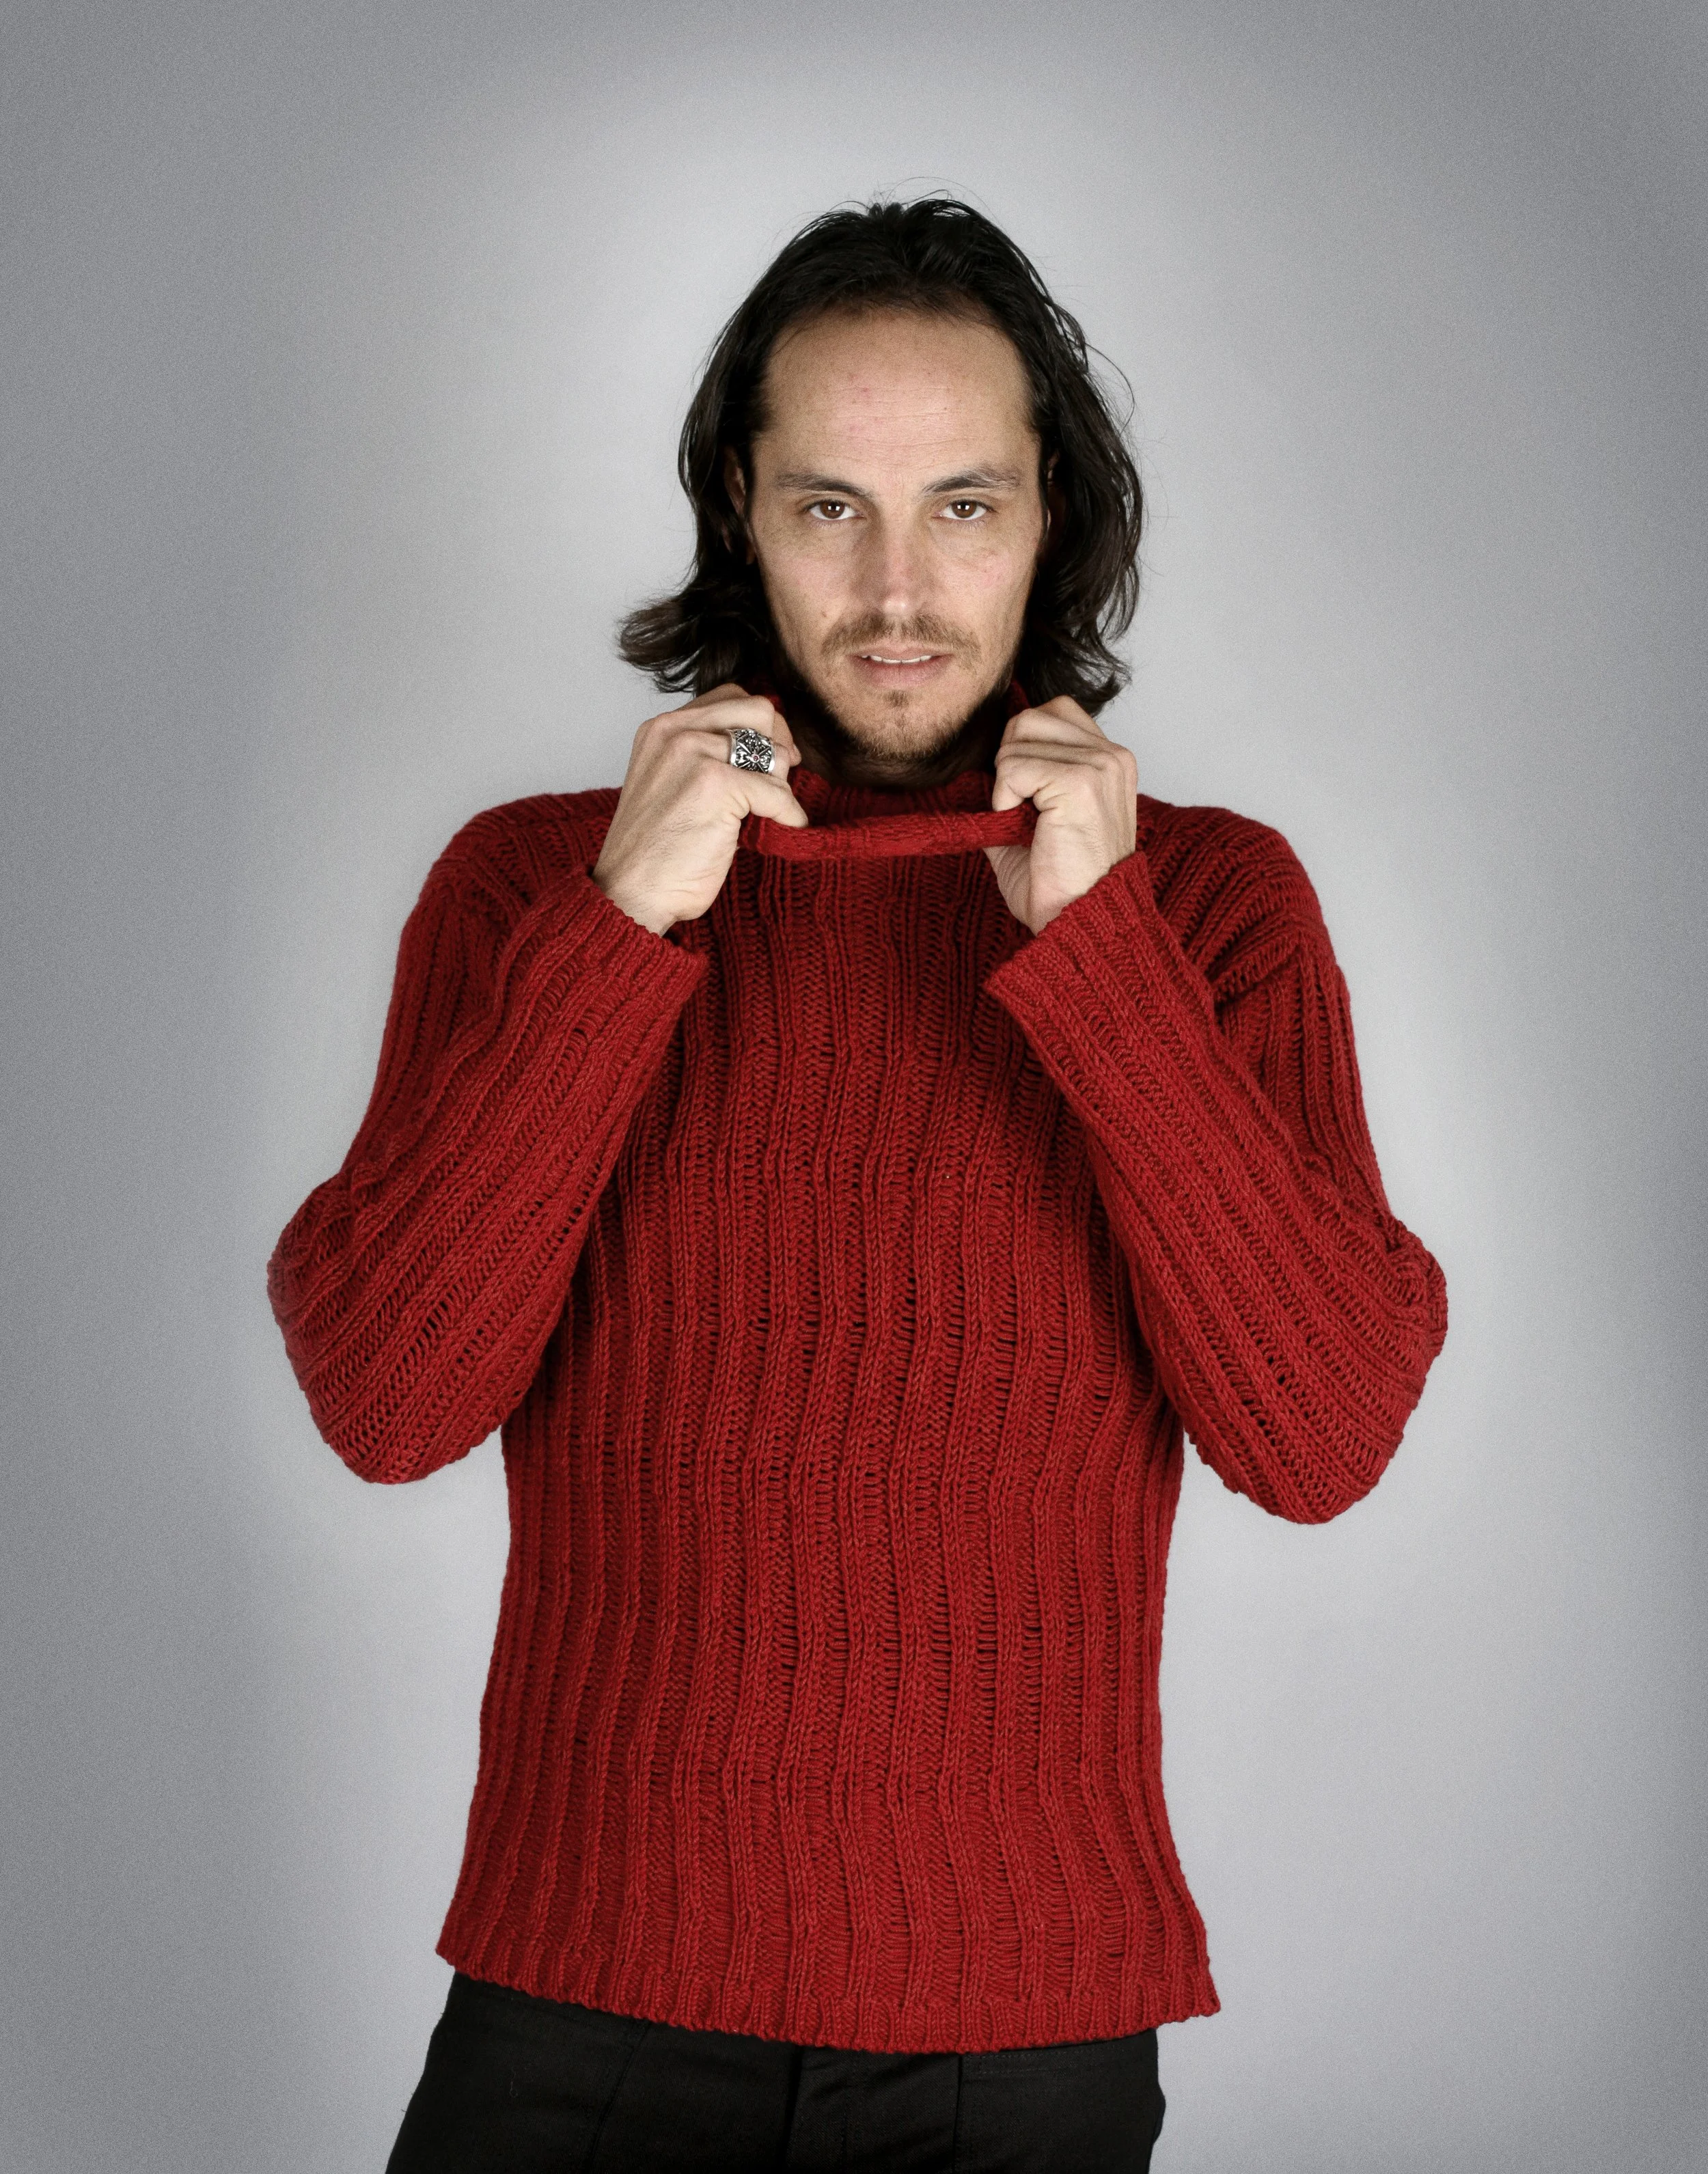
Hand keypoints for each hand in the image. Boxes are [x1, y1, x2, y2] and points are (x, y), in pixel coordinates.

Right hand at [592, 684, 808, 933]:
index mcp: (662, 728)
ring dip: (782, 784)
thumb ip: (704, 756)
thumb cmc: (656, 852)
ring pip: (773, 751)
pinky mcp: (715, 784)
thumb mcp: (670, 784)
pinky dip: (790, 814)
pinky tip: (786, 828)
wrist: (631, 894)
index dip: (762, 725)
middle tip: (781, 781)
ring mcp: (694, 754)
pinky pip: (778, 792)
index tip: (771, 756)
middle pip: (759, 711)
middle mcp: (675, 731)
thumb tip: (770, 746)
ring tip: (770, 812)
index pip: (731, 697)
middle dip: (781, 745)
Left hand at [983, 696, 1138, 932]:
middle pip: (1031, 718)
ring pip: (1017, 739)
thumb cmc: (1059, 885)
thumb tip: (977, 764)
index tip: (1027, 798)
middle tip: (1022, 812)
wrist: (1080, 924)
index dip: (1023, 749)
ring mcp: (1100, 765)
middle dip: (1010, 761)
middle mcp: (1112, 756)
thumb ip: (1018, 783)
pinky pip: (1012, 768)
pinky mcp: (1080, 781)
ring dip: (1006, 784)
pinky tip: (1025, 829)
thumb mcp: (1035, 822)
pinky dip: (1004, 800)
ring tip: (1027, 824)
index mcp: (1110, 761)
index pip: (1053, 713)